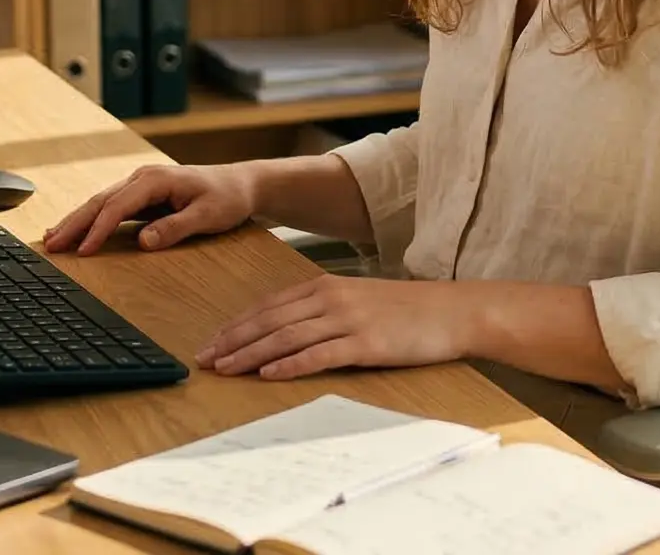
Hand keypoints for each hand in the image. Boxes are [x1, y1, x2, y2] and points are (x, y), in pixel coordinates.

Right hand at [43, 163, 257, 254]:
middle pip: (100, 201)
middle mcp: (142, 178)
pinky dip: (90, 219)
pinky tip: (74, 230)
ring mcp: (140, 185)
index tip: (82, 250)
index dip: (98, 230)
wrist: (242, 184)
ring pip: (100, 203)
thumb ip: (175, 228)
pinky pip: (110, 208)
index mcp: (155, 179)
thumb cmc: (228, 198)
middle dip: (73, 223)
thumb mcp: (208, 216)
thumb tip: (142, 242)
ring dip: (76, 221)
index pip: (118, 206)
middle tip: (50, 245)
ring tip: (51, 239)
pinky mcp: (141, 196)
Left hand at [198, 276, 469, 380]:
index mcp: (327, 285)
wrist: (454, 310)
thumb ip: (324, 309)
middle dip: (233, 340)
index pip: (269, 306)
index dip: (237, 325)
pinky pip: (319, 354)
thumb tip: (287, 330)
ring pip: (287, 336)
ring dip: (251, 353)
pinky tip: (268, 374)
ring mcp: (348, 319)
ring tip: (225, 368)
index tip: (213, 342)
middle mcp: (332, 298)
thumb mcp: (360, 299)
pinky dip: (290, 364)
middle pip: (270, 320)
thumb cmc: (408, 309)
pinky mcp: (366, 343)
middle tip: (205, 359)